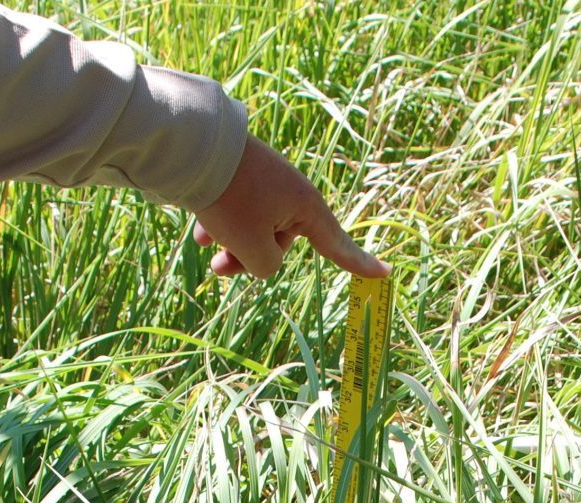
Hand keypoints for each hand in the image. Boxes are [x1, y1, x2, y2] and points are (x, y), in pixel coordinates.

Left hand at [194, 137, 389, 279]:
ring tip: (206, 244)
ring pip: (254, 228)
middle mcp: (292, 193)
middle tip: (221, 265)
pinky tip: (200, 233)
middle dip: (251, 256)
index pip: (338, 244)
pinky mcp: (243, 176)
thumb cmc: (230, 201)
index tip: (385, 273)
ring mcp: (267, 182)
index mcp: (306, 207)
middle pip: (280, 243)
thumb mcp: (251, 247)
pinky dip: (221, 224)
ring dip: (231, 242)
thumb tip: (261, 259)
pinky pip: (238, 211)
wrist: (195, 150)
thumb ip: (267, 266)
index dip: (360, 263)